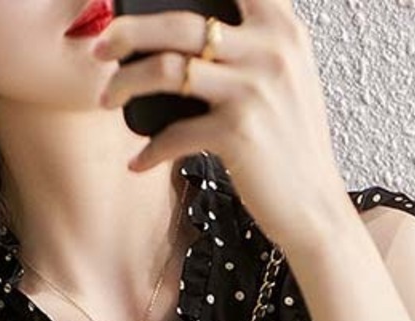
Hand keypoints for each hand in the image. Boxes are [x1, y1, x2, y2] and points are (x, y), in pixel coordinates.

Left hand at [90, 0, 352, 255]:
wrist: (313, 205)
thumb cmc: (290, 143)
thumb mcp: (287, 76)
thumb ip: (254, 43)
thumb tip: (194, 30)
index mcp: (281, 28)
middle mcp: (270, 50)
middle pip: (180, 21)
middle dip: (128, 31)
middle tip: (101, 48)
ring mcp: (253, 90)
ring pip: (168, 69)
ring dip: (125, 84)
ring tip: (106, 98)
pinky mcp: (237, 132)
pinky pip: (174, 133)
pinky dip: (150, 150)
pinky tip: (138, 162)